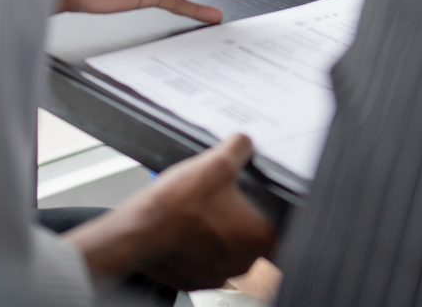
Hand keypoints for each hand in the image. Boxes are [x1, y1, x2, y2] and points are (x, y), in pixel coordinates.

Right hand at [66, 134, 276, 288]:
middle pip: (255, 235)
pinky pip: (206, 258)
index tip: (265, 195)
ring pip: (229, 247)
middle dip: (243, 214)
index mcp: (259, 238)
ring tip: (204, 206)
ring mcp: (218, 274)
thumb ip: (240, 148)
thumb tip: (245, 143)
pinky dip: (200, 242)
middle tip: (229, 195)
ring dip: (221, 229)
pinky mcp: (195, 278)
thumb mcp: (216, 162)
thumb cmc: (176, 207)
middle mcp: (243, 263)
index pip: (285, 225)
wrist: (136, 233)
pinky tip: (188, 222)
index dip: (276, 206)